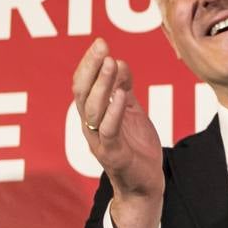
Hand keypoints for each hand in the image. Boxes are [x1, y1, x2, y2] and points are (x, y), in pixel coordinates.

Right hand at [73, 38, 163, 227]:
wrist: (145, 185)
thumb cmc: (136, 148)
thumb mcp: (131, 112)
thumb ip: (124, 89)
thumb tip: (119, 61)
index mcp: (92, 116)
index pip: (83, 85)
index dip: (89, 64)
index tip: (100, 42)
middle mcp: (90, 127)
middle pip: (82, 93)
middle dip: (91, 68)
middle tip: (101, 46)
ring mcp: (99, 141)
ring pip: (93, 110)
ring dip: (101, 85)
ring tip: (111, 63)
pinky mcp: (113, 154)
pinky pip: (109, 130)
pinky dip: (113, 111)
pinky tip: (121, 94)